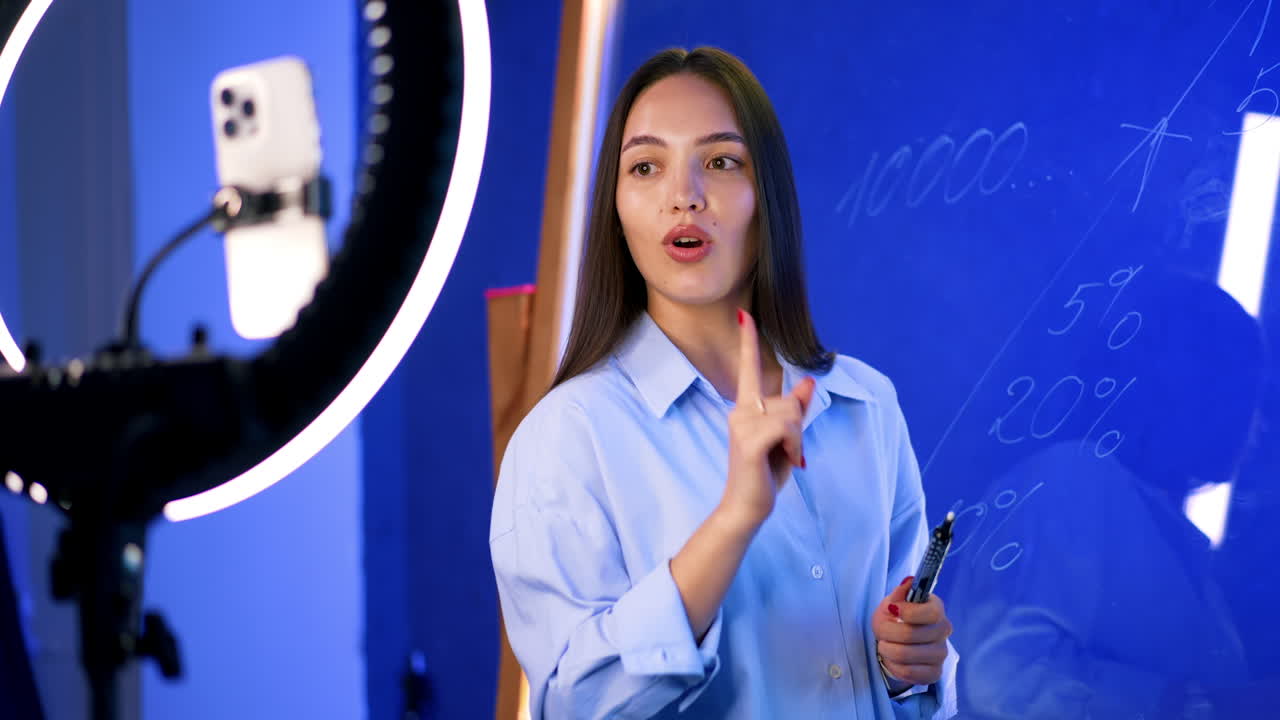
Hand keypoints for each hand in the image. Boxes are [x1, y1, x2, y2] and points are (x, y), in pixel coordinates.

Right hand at [718, 308, 815, 531]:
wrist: (746, 507)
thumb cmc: (765, 473)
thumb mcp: (786, 438)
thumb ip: (795, 409)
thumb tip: (807, 381)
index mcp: (745, 408)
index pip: (747, 368)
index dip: (748, 340)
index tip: (743, 315)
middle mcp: (739, 411)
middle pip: (788, 400)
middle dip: (798, 425)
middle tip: (785, 451)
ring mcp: (741, 424)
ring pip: (791, 413)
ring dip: (797, 437)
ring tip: (782, 456)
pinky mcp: (748, 440)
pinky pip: (788, 427)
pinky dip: (794, 443)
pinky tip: (785, 458)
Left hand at [872, 576, 952, 687]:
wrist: (895, 642)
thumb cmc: (894, 619)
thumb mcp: (892, 602)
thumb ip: (900, 593)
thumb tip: (908, 582)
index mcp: (936, 609)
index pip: (931, 613)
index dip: (908, 612)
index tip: (892, 610)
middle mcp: (943, 631)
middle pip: (912, 635)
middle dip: (888, 633)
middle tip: (881, 632)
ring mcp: (941, 653)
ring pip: (907, 655)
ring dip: (888, 650)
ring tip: (884, 646)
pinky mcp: (934, 673)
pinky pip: (909, 673)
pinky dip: (894, 666)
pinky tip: (892, 659)